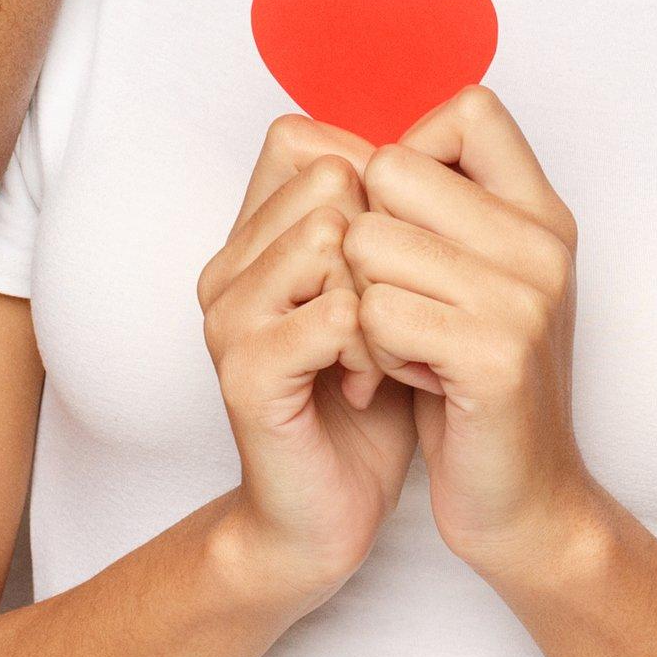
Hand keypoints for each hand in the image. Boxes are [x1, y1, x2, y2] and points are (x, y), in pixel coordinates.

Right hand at [198, 114, 413, 611]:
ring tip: (379, 357)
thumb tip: (429, 140)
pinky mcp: (244, 371)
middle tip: (388, 319)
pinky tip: (367, 388)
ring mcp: (227, 316)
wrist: (325, 518)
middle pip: (329, 178)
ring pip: (333, 238)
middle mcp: (227, 266)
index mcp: (252, 241)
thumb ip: (383, 223)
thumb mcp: (384, 296)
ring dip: (382, 300)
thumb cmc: (365, 408)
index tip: (398, 259)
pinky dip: (374, 350)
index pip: (304, 139)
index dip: (372, 180)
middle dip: (385, 242)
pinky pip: (336, 315)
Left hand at [347, 87, 605, 590]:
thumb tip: (366, 140)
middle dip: (368, 239)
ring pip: (369, 242)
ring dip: (366, 303)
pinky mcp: (496, 356)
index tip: (407, 224)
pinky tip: (410, 380)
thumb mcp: (475, 280)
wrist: (525, 502)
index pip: (468, 108)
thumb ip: (444, 208)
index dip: (411, 153)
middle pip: (392, 171)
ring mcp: (526, 298)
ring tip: (406, 346)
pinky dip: (375, 351)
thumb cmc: (476, 384)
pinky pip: (377, 312)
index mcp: (543, 213)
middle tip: (398, 304)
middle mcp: (544, 244)